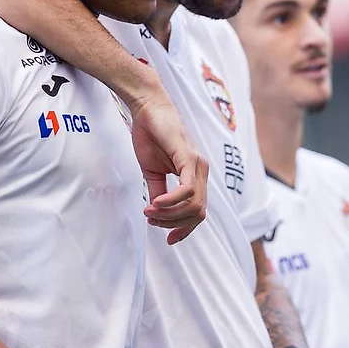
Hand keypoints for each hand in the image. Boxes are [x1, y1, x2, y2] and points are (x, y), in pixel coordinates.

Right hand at [127, 86, 208, 244]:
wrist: (146, 109)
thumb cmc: (151, 136)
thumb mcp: (153, 173)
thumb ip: (159, 193)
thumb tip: (157, 214)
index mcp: (195, 176)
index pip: (198, 212)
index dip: (185, 229)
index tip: (167, 238)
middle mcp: (202, 171)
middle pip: (198, 213)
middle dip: (174, 224)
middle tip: (152, 220)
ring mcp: (197, 164)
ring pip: (195, 204)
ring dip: (170, 215)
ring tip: (150, 211)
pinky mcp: (188, 157)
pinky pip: (187, 188)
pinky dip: (171, 202)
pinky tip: (156, 204)